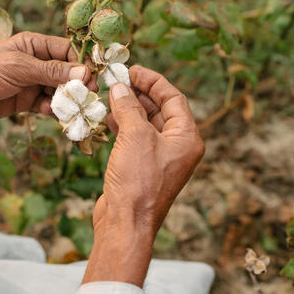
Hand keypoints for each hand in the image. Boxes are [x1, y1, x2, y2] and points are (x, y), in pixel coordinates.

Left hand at [0, 32, 96, 124]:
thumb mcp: (19, 68)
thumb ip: (51, 72)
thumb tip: (83, 73)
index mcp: (34, 46)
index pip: (66, 51)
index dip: (81, 63)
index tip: (92, 78)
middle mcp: (35, 63)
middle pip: (65, 73)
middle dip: (76, 85)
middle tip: (88, 97)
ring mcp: (30, 83)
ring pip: (57, 91)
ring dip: (65, 100)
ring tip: (71, 109)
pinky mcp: (25, 101)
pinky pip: (45, 105)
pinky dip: (51, 110)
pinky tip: (49, 113)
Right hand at [83, 65, 204, 286]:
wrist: (126, 222)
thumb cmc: (138, 181)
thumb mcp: (135, 137)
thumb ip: (128, 108)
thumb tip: (120, 87)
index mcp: (186, 138)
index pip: (173, 98)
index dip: (153, 81)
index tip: (132, 70)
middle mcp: (176, 147)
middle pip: (159, 110)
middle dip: (138, 94)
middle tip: (117, 81)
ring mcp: (159, 158)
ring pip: (144, 124)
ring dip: (128, 109)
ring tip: (109, 95)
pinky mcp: (142, 167)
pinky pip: (134, 139)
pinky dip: (122, 126)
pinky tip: (107, 118)